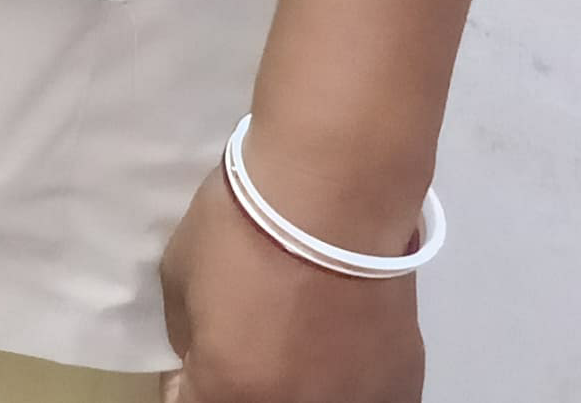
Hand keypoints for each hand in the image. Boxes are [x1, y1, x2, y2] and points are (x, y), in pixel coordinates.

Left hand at [160, 166, 428, 401]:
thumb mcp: (179, 281)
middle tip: (246, 348)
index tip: (197, 364)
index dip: (190, 384)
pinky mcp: (401, 384)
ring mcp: (355, 402)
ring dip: (299, 386)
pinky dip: (346, 382)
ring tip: (298, 344)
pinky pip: (364, 397)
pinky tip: (339, 347)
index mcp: (232, 393)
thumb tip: (202, 359)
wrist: (334, 198)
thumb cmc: (242, 230)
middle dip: (244, 384)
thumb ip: (190, 338)